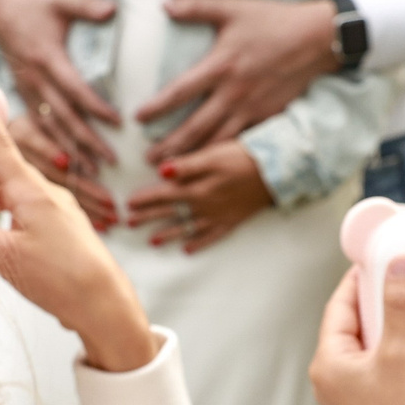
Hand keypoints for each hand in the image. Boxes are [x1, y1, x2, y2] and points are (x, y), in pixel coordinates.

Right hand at [0, 0, 121, 172]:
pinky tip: (66, 163)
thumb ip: (87, 6)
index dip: (95, 107)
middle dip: (86, 142)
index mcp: (47, 58)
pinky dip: (52, 145)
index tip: (118, 122)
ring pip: (49, 127)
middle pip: (63, 117)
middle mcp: (35, 79)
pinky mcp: (24, 93)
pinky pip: (38, 125)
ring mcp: (27, 89)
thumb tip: (113, 10)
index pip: (74, 89)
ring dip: (70, 151)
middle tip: (111, 161)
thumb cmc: (33, 3)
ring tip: (92, 172)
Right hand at [0, 86, 156, 372]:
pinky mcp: (65, 230)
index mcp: (31, 192)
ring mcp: (60, 211)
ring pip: (15, 196)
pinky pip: (29, 213)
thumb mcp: (4, 256)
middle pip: (3, 172)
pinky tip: (1, 244)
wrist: (106, 306)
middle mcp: (48, 194)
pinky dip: (9, 219)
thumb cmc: (59, 279)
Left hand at [124, 141, 272, 252]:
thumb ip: (186, 165)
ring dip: (168, 235)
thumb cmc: (243, 156)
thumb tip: (160, 170)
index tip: (128, 204)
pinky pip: (211, 237)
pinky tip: (187, 250)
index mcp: (196, 187)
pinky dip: (199, 243)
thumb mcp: (212, 154)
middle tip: (129, 224)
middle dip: (148, 218)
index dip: (144, 199)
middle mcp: (203, 205)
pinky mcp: (232, 221)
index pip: (162, 194)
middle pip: (170, 212)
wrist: (276, 171)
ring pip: (187, 228)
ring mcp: (217, 216)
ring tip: (152, 241)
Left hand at [138, 0, 339, 161]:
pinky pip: (242, 142)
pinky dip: (224, 156)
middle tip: (148, 160)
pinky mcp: (268, 117)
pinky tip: (211, 166)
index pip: (180, 92)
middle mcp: (233, 93)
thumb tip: (164, 6)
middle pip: (195, 127)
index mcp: (220, 66)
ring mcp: (252, 108)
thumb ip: (196, 8)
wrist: (316, 39)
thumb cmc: (273, 21)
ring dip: (194, 158)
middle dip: (170, 147)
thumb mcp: (233, 8)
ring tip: (174, 172)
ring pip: (217, 142)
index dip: (157, 108)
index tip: (138, 119)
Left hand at [310, 260, 404, 404]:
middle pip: (363, 319)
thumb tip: (401, 264)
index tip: (389, 256)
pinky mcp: (383, 403)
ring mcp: (360, 391)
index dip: (366, 276)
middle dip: (391, 299)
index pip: (343, 303)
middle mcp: (338, 376)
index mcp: (329, 362)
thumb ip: (402, 306)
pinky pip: (395, 362)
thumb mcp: (404, 354)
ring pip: (382, 341)